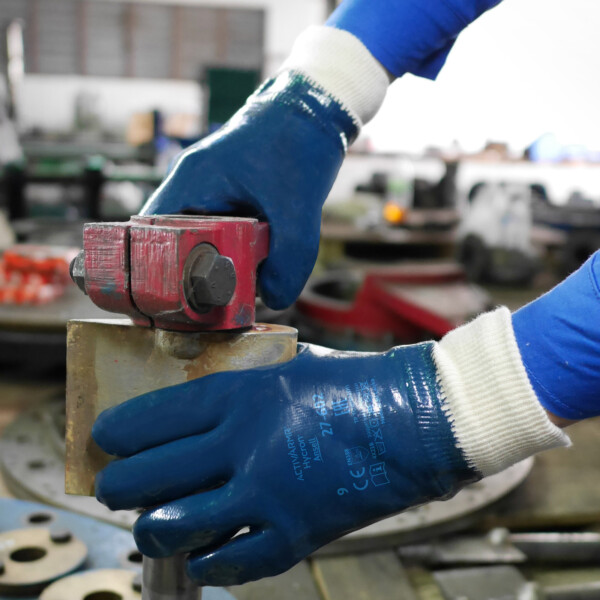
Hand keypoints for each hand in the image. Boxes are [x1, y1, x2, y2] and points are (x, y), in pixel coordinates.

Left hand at [93, 341, 477, 585]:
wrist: (410, 418)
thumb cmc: (351, 384)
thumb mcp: (286, 365)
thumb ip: (240, 379)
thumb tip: (199, 397)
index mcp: (240, 395)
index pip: (156, 418)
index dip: (119, 432)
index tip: (104, 438)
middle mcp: (244, 445)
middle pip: (154, 474)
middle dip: (118, 484)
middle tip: (112, 486)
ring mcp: (267, 493)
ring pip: (179, 525)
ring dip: (151, 530)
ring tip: (145, 527)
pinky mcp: (296, 532)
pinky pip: (234, 561)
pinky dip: (208, 565)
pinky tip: (199, 561)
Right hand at [140, 72, 357, 309]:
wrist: (314, 112)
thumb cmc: (298, 145)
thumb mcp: (297, 209)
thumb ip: (288, 259)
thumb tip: (273, 299)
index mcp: (191, 181)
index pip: (150, 235)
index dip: (154, 272)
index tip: (168, 304)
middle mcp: (191, 187)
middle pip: (173, 245)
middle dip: (190, 278)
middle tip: (207, 309)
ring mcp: (207, 192)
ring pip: (198, 243)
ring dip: (215, 267)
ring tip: (231, 294)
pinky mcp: (227, 198)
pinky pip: (219, 235)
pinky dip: (231, 255)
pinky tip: (251, 270)